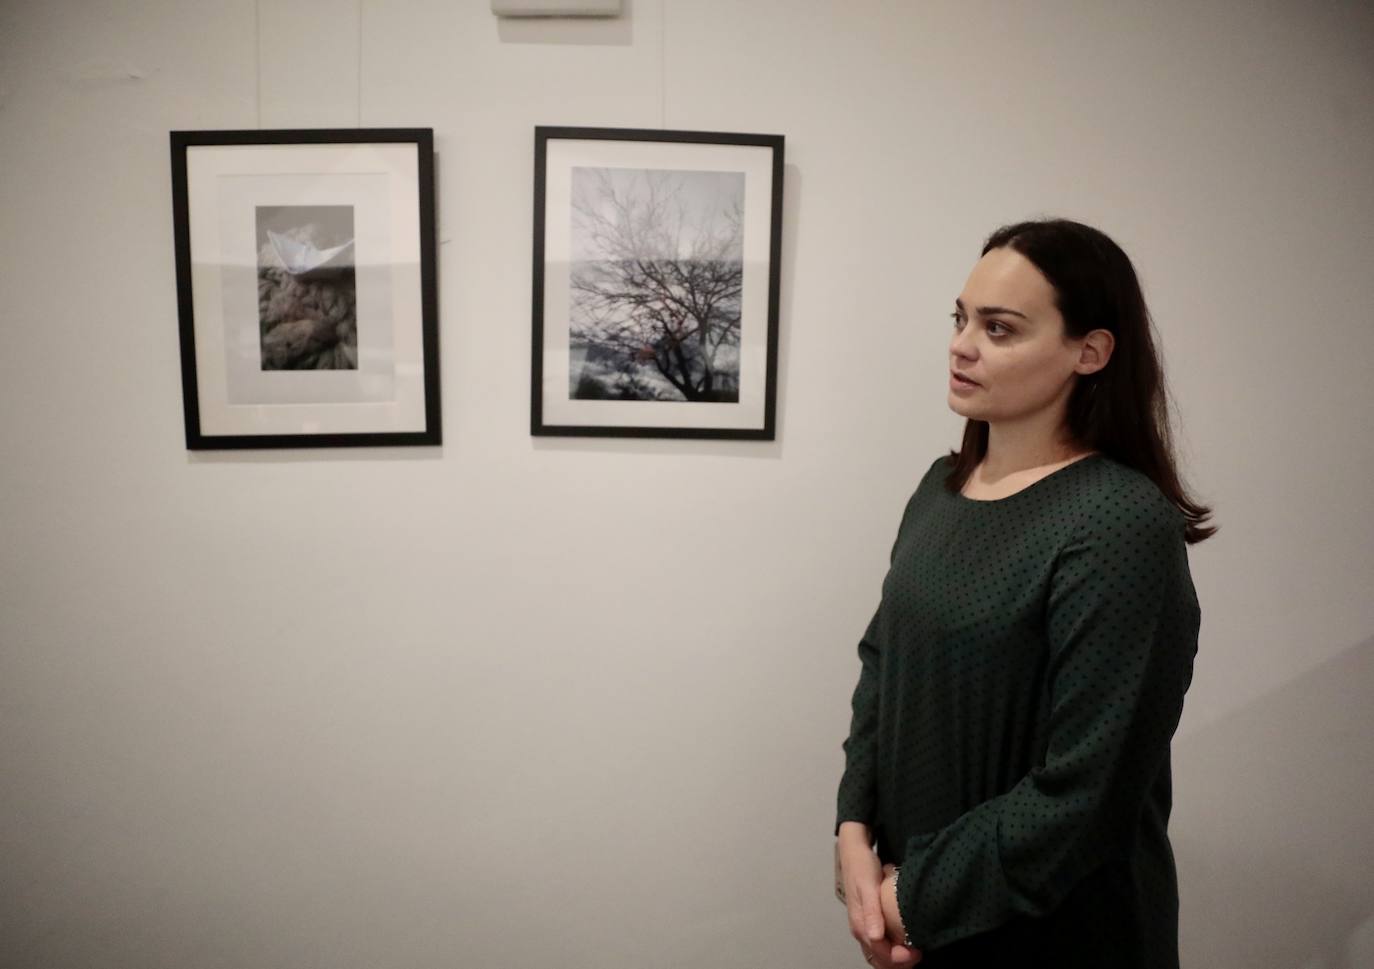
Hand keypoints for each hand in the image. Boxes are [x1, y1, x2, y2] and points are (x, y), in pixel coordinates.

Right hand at [837, 825, 920, 966]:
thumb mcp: (868, 886)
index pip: (879, 951)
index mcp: (860, 923)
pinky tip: (905, 945)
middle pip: (879, 958)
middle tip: (919, 953)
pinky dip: (893, 951)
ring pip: (880, 954)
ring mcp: (865, 926)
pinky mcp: (870, 922)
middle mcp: (862, 929)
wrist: (854, 852)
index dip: (897, 957)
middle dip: (899, 962)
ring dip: (896, 958)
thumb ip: (871, 911)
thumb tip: (875, 936)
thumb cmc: (862, 867)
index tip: (915, 952)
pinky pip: (880, 945)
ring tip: (915, 951)